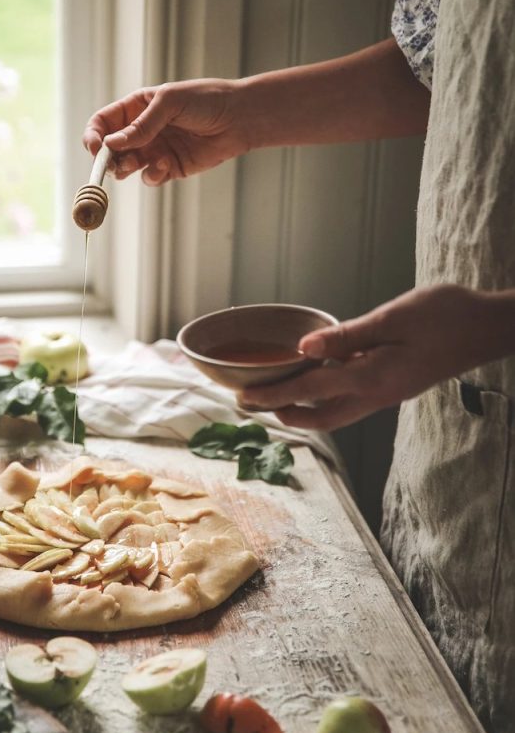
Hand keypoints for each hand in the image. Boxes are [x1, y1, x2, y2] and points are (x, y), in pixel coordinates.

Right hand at [82, 78, 249, 184]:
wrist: (239, 118)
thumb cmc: (206, 100)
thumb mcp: (169, 103)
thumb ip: (141, 126)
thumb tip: (111, 145)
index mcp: (137, 108)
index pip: (103, 122)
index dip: (93, 135)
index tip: (94, 148)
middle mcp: (141, 130)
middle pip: (109, 149)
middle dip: (107, 158)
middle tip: (113, 164)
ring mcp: (154, 150)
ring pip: (126, 167)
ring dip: (125, 168)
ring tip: (135, 164)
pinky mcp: (169, 168)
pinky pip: (150, 178)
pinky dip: (152, 176)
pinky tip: (165, 166)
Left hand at [238, 285, 514, 429]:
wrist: (488, 328)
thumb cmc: (446, 315)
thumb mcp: (392, 318)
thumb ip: (347, 336)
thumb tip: (304, 348)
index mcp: (373, 377)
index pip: (310, 389)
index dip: (273, 393)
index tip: (243, 398)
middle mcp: (377, 394)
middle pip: (319, 417)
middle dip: (283, 412)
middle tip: (252, 404)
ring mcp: (387, 394)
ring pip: (336, 414)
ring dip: (303, 409)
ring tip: (276, 398)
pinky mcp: (394, 386)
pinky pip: (351, 400)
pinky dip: (326, 397)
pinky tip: (316, 379)